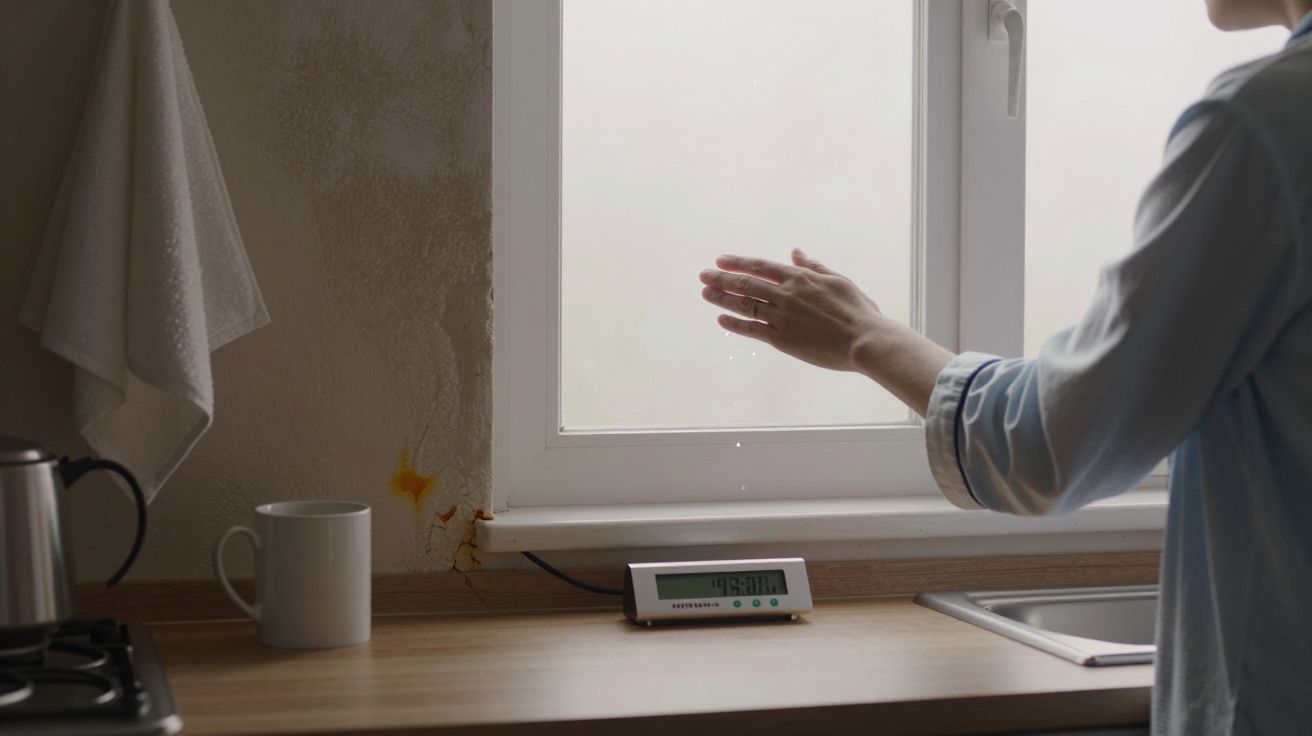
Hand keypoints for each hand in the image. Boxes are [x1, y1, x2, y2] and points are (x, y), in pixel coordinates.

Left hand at [699, 249, 887, 373]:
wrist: (864, 340)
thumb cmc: (857, 310)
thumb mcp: (837, 280)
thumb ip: (813, 266)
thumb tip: (795, 252)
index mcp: (799, 278)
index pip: (759, 266)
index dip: (737, 262)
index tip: (720, 260)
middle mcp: (786, 295)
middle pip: (745, 284)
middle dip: (721, 279)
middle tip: (703, 276)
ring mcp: (782, 317)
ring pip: (744, 305)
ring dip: (722, 298)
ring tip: (706, 293)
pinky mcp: (782, 340)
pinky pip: (752, 330)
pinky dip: (735, 324)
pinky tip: (722, 319)